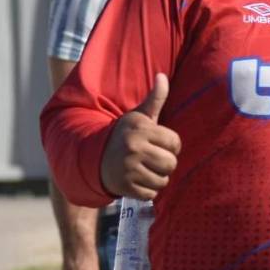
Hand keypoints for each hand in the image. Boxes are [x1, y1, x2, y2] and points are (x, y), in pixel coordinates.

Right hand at [100, 73, 181, 199]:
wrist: (94, 157)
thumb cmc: (124, 135)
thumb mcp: (138, 117)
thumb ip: (155, 99)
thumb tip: (162, 76)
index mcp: (141, 129)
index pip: (175, 142)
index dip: (171, 145)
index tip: (160, 144)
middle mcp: (134, 148)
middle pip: (171, 163)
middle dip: (165, 162)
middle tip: (153, 158)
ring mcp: (129, 169)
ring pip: (163, 180)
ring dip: (158, 177)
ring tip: (145, 168)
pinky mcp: (126, 187)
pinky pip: (152, 193)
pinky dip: (148, 190)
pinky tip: (139, 179)